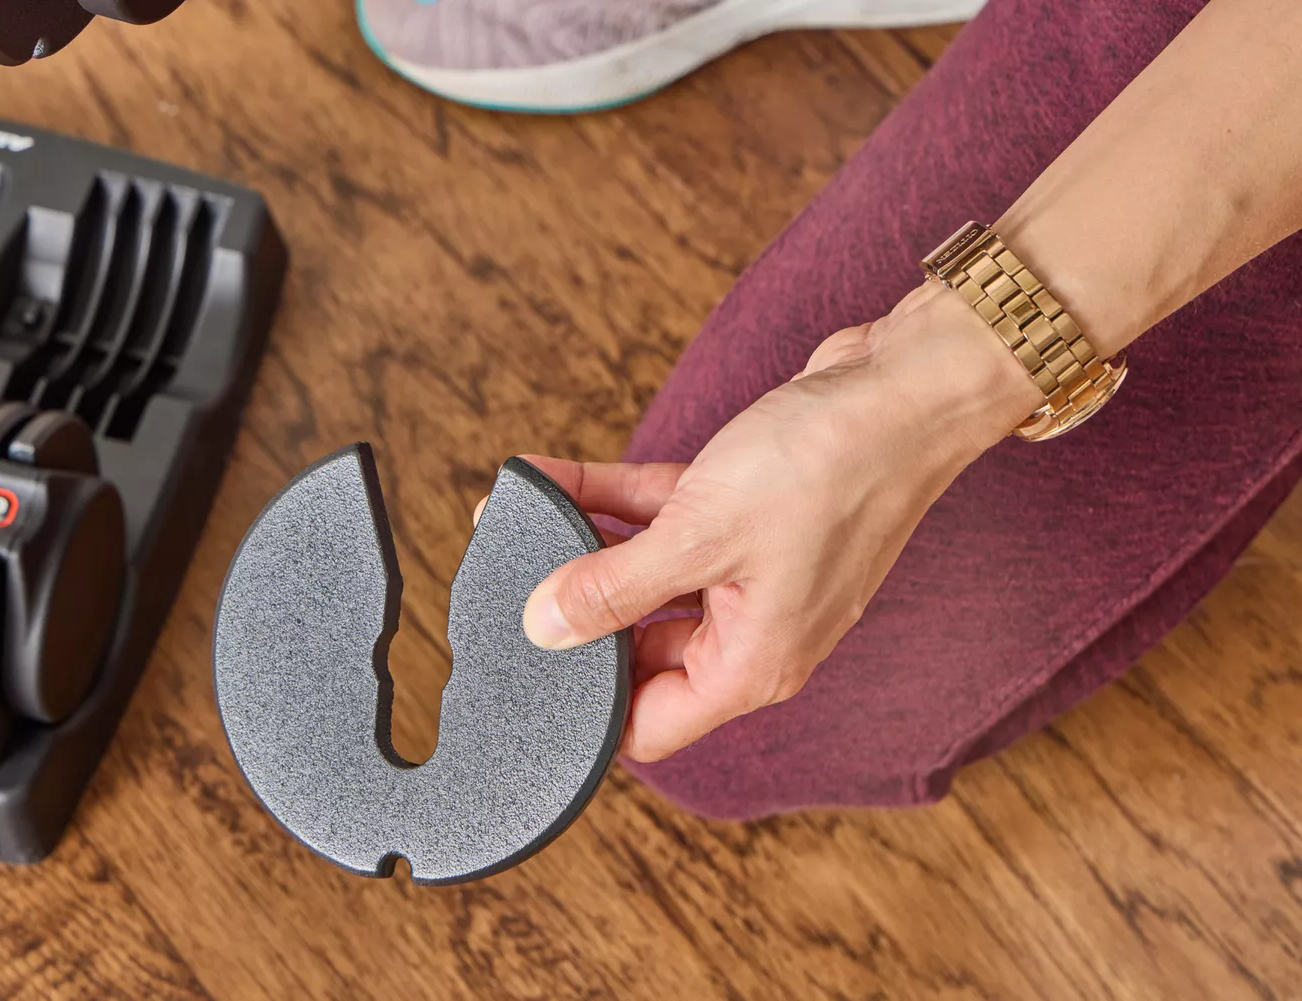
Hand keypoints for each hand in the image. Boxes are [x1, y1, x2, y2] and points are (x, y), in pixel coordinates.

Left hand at [512, 282, 1041, 761]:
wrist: (906, 385)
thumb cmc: (830, 469)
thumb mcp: (700, 537)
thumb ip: (614, 589)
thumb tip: (542, 629)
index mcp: (752, 664)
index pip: (650, 724)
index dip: (586, 711)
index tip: (525, 673)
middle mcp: (750, 628)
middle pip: (638, 646)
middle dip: (571, 611)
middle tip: (505, 581)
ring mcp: (747, 571)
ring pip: (644, 573)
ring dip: (581, 544)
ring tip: (515, 517)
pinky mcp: (743, 516)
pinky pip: (662, 521)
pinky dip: (611, 501)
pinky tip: (552, 477)